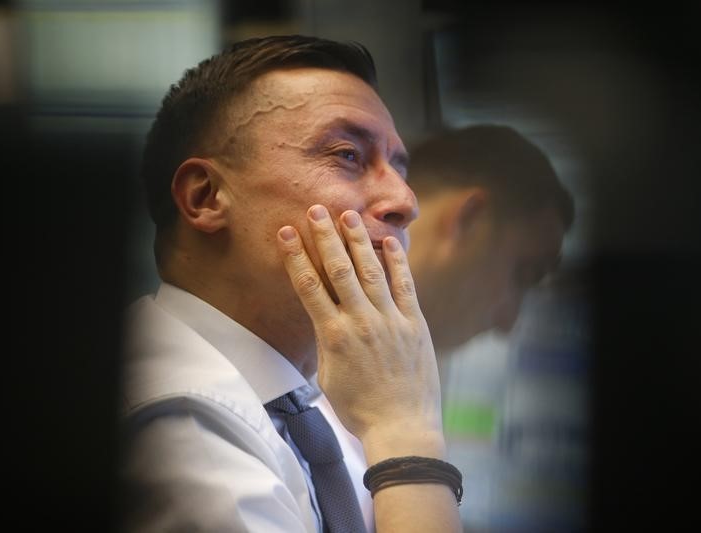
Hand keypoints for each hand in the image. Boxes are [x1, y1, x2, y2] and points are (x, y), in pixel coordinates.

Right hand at [277, 205, 444, 462]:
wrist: (401, 428)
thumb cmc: (359, 409)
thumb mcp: (328, 376)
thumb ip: (327, 341)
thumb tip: (326, 318)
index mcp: (334, 336)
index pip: (309, 287)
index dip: (296, 257)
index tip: (286, 233)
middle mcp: (361, 322)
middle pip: (339, 270)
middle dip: (326, 237)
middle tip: (316, 210)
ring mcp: (390, 320)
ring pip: (371, 271)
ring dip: (358, 241)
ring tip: (348, 215)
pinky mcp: (414, 324)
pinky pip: (405, 286)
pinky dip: (397, 262)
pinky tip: (390, 240)